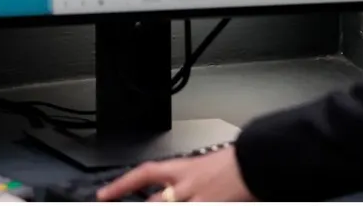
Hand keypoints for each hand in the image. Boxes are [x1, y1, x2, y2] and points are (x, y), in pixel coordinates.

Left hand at [97, 147, 252, 201]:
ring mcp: (198, 199)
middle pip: (153, 202)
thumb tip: (175, 185)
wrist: (259, 161)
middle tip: (119, 205)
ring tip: (152, 205)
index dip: (120, 185)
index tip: (103, 195)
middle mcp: (185, 186)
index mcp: (181, 168)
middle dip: (140, 205)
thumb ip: (187, 177)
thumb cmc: (237, 160)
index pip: (142, 175)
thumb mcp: (205, 163)